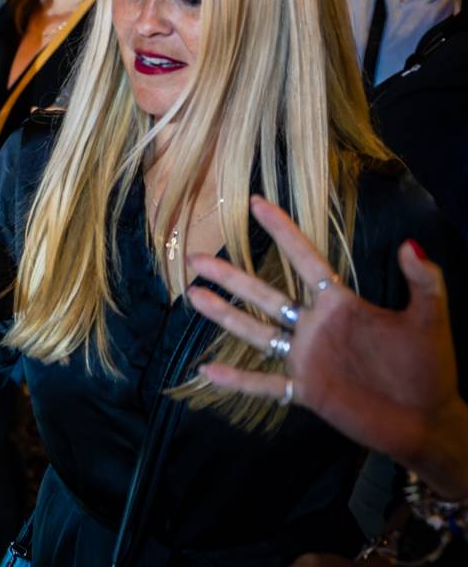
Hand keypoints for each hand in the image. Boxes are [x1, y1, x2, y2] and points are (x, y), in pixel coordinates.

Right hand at [189, 195, 465, 495]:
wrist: (428, 421)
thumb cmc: (430, 369)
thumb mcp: (430, 321)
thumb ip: (424, 282)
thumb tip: (411, 243)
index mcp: (340, 305)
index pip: (305, 260)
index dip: (282, 231)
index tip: (256, 203)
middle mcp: (315, 327)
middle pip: (264, 294)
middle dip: (230, 275)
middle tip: (196, 257)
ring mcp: (307, 358)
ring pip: (256, 331)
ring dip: (225, 314)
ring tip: (194, 294)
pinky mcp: (307, 390)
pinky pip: (266, 384)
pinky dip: (237, 380)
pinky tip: (206, 371)